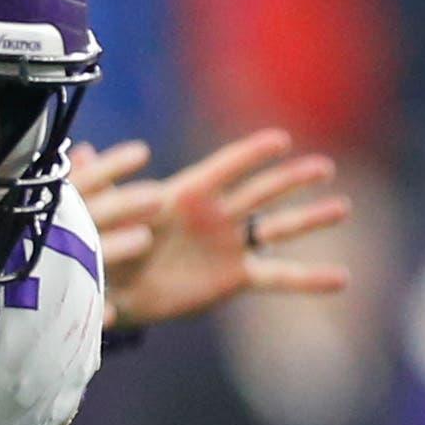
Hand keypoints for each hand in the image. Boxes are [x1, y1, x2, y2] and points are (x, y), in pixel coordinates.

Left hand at [74, 129, 350, 333]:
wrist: (111, 285)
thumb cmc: (102, 241)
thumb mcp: (99, 207)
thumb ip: (99, 182)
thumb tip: (82, 152)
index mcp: (186, 195)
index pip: (225, 168)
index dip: (252, 154)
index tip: (282, 139)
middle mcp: (215, 217)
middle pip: (262, 192)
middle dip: (292, 180)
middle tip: (325, 168)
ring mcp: (230, 246)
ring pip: (278, 227)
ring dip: (311, 217)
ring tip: (342, 207)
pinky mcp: (236, 279)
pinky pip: (279, 276)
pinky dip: (310, 278)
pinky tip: (342, 279)